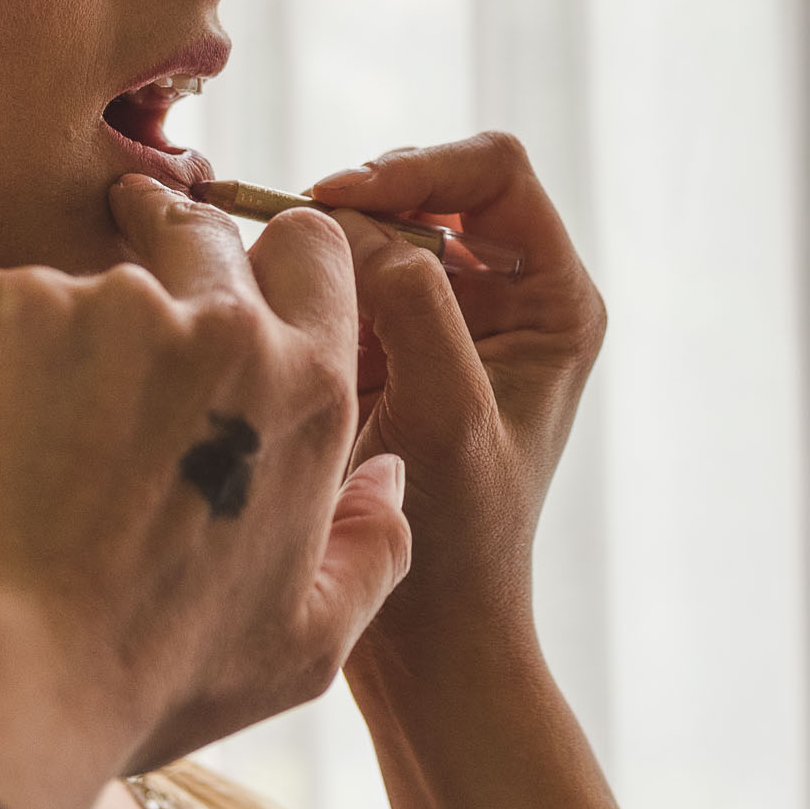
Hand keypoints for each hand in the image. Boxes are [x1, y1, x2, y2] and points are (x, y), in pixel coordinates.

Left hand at [0, 177, 410, 808]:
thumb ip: (372, 550)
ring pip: (87, 279)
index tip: (232, 288)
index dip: (275, 261)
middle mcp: (221, 325)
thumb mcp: (305, 645)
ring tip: (29, 440)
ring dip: (64, 331)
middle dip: (165, 257)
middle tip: (116, 336)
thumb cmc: (151, 677)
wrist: (0, 673)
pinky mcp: (1, 308)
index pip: (313, 248)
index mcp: (307, 387)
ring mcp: (106, 304)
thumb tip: (387, 478)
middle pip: (200, 232)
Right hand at [310, 132, 606, 667]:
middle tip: (285, 237)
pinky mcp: (385, 353)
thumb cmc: (461, 542)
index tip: (337, 200)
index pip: (495, 171)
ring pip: (373, 231)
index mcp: (553, 302)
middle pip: (426, 189)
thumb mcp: (447, 417)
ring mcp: (442, 322)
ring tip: (266, 276)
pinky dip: (298, 284)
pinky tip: (256, 305)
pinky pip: (338, 284)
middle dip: (356, 202)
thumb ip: (417, 309)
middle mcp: (507, 298)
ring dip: (320, 243)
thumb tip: (359, 226)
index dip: (416, 168)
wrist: (428, 640)